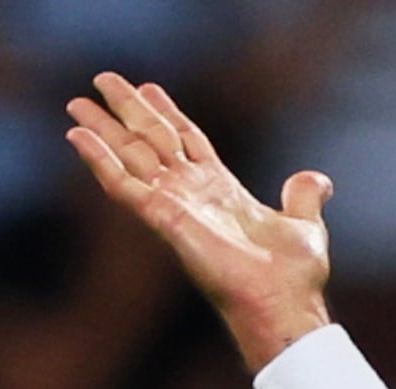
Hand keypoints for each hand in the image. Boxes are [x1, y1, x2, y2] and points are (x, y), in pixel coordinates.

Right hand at [63, 74, 333, 370]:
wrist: (283, 303)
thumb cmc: (294, 277)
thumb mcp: (304, 225)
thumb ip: (304, 197)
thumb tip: (318, 181)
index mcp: (220, 189)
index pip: (186, 140)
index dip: (167, 112)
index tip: (148, 88)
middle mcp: (191, 193)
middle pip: (152, 138)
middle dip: (127, 109)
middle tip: (103, 79)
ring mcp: (174, 204)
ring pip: (130, 155)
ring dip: (103, 129)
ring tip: (76, 104)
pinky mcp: (163, 219)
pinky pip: (123, 185)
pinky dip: (99, 161)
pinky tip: (78, 138)